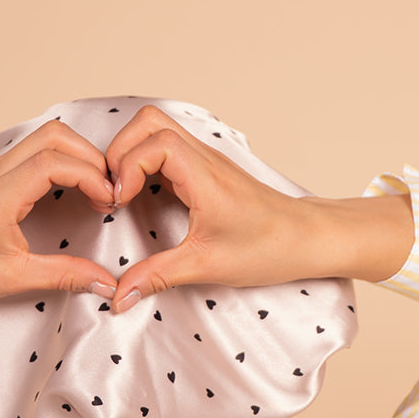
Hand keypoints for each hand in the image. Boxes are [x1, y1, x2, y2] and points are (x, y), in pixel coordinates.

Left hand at [0, 120, 118, 307]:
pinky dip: (62, 160)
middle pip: (55, 136)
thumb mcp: (13, 279)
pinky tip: (73, 188)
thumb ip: (64, 276)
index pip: (55, 162)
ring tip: (95, 189)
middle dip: (91, 158)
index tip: (109, 201)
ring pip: (46, 137)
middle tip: (109, 192)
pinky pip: (36, 150)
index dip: (91, 175)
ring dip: (78, 156)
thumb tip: (105, 282)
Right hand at [104, 105, 329, 312]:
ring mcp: (205, 161)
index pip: (154, 141)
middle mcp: (204, 159)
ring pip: (156, 129)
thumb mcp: (206, 266)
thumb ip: (157, 277)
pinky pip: (166, 148)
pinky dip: (144, 162)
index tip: (119, 200)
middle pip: (149, 121)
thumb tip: (119, 296)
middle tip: (113, 191)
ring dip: (131, 154)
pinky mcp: (205, 170)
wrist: (305, 239)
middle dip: (119, 151)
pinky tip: (142, 194)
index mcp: (205, 176)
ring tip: (123, 192)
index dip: (126, 166)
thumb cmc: (268, 247)